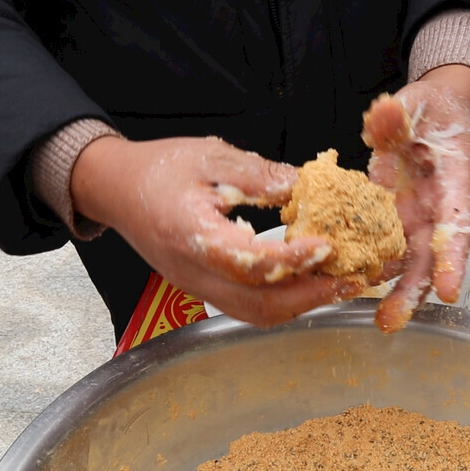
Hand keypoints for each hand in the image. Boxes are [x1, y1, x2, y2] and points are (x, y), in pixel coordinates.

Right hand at [70, 136, 364, 325]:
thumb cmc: (158, 168)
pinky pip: (249, 307)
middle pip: (257, 305)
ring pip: (256, 314)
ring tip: (342, 284)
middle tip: (353, 279)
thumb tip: (306, 185)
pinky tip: (313, 282)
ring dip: (303, 303)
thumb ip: (258, 174)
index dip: (290, 259)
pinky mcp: (205, 290)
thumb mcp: (209, 156)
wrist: (116, 189)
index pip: (246, 262)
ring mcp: (198, 287)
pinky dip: (286, 300)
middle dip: (311, 296)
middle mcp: (193, 273)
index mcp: (190, 235)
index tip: (326, 245)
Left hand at [362, 64, 469, 332]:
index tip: (447, 291)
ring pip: (406, 262)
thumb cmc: (431, 109)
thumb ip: (398, 113)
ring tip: (377, 320)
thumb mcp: (416, 102)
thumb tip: (383, 114)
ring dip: (391, 290)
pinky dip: (366, 265)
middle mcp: (436, 209)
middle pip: (430, 258)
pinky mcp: (391, 218)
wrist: (430, 114)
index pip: (457, 223)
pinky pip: (381, 247)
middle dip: (413, 292)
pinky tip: (344, 284)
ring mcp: (414, 217)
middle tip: (391, 321)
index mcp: (453, 182)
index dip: (452, 258)